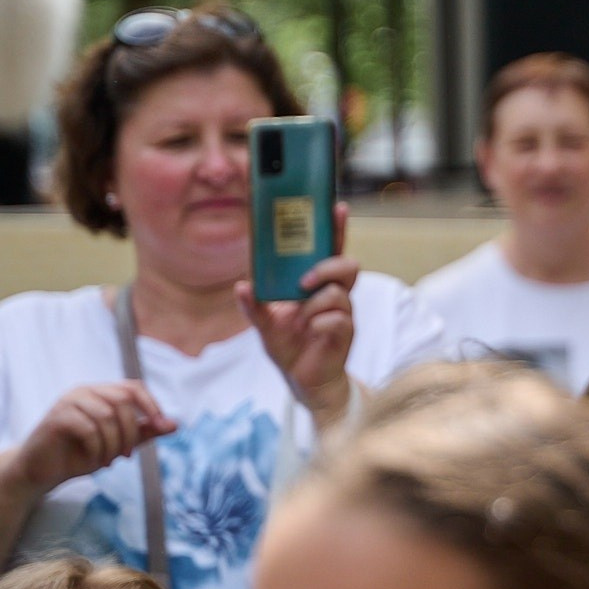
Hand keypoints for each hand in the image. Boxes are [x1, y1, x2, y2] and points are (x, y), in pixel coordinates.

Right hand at [13, 382, 174, 489]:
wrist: (41, 472)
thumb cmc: (79, 455)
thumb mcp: (118, 444)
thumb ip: (144, 433)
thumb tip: (175, 425)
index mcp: (101, 393)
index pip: (134, 387)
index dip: (151, 405)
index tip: (160, 427)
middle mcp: (85, 391)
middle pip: (124, 401)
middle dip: (131, 431)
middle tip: (126, 456)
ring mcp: (69, 401)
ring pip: (108, 415)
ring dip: (114, 443)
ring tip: (109, 461)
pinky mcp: (57, 417)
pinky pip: (88, 428)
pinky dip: (97, 448)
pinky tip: (94, 460)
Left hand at [238, 203, 357, 419]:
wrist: (305, 381)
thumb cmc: (290, 346)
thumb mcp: (265, 324)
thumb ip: (254, 305)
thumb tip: (241, 286)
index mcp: (317, 284)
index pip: (330, 250)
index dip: (336, 228)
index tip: (337, 207)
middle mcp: (334, 294)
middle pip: (346, 265)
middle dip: (326, 268)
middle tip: (304, 281)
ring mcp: (343, 312)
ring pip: (337, 294)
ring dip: (315, 304)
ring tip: (302, 318)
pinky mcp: (346, 332)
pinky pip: (336, 319)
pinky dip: (318, 325)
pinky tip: (311, 334)